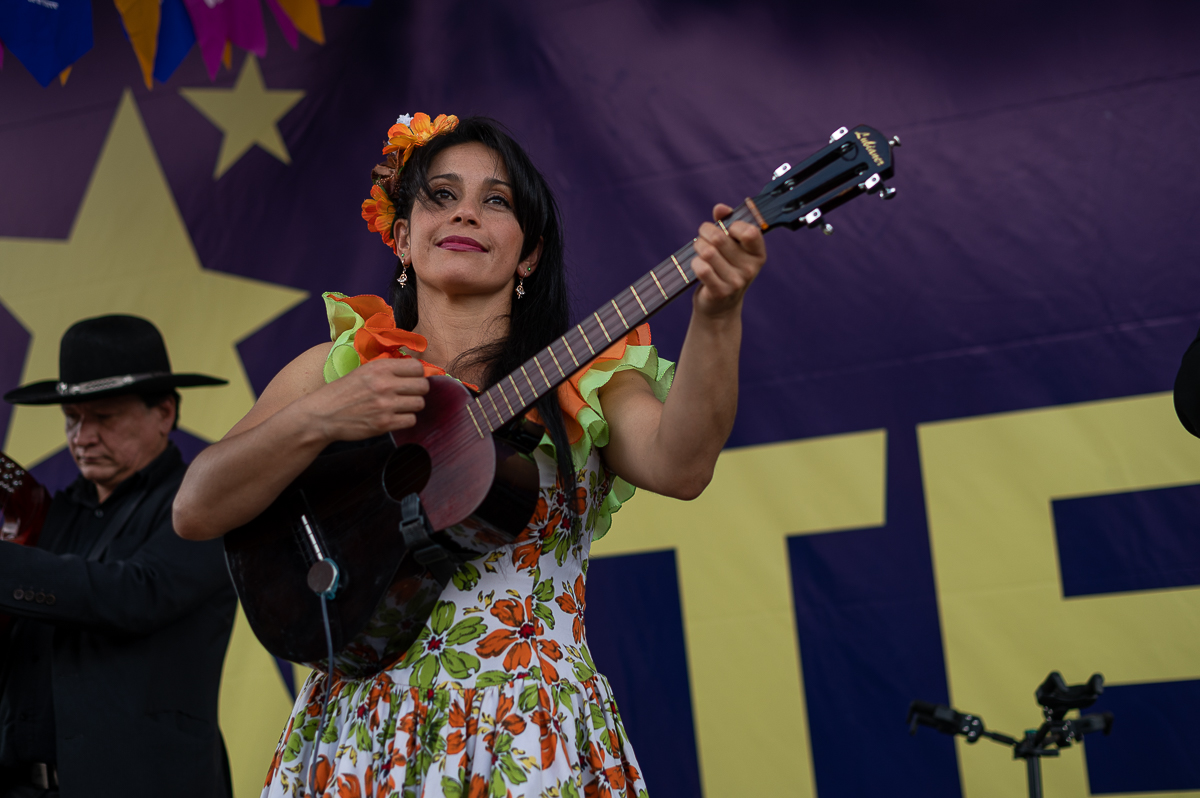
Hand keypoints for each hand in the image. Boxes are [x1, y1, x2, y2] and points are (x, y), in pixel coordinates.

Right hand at [294, 357, 428, 442]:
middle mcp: (385, 384)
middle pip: (423, 386)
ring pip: (420, 404)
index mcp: (380, 368)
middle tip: (407, 394)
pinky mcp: (384, 424)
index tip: (410, 379)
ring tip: (399, 406)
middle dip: (417, 391)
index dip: (417, 374)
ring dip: (412, 406)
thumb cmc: (343, 392)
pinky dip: (405, 420)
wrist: (322, 415)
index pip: (417, 367)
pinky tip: (394, 417)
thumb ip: (388, 369)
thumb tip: (416, 370)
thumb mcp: (363, 372)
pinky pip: (411, 420)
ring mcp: (385, 405)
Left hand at [690, 203, 766, 318]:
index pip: (750, 231)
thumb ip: (727, 223)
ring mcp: (736, 282)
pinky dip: (694, 263)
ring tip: (699, 250)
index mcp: (758, 254)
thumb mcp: (732, 246)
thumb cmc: (725, 268)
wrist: (720, 306)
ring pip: (708, 252)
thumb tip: (720, 208)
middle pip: (720, 239)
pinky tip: (697, 264)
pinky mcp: (720, 292)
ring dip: (698, 246)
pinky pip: (701, 268)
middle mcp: (750, 269)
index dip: (733, 225)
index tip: (726, 229)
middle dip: (706, 232)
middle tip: (702, 235)